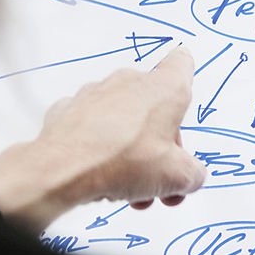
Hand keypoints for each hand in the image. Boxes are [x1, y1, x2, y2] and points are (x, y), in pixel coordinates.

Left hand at [0, 49, 206, 232]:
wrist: (63, 170)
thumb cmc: (121, 160)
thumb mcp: (176, 177)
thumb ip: (192, 173)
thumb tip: (190, 176)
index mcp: (164, 89)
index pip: (181, 64)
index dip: (185, 81)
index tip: (182, 106)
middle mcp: (130, 82)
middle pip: (154, 107)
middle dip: (161, 144)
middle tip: (161, 179)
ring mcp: (96, 93)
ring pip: (124, 119)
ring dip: (132, 150)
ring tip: (131, 190)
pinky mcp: (70, 110)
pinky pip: (93, 126)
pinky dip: (99, 146)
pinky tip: (101, 174)